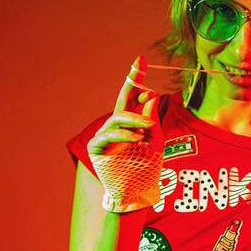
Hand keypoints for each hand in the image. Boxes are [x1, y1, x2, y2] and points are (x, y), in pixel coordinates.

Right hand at [87, 55, 163, 212]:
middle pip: (123, 97)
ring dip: (135, 119)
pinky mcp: (96, 147)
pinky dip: (125, 135)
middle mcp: (118, 124)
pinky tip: (136, 138)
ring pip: (119, 117)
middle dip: (132, 79)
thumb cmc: (144, 166)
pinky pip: (110, 135)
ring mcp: (106, 134)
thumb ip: (150, 116)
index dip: (137, 79)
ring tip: (148, 126)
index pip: (135, 96)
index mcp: (133, 120)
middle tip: (139, 63)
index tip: (141, 59)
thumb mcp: (153, 137)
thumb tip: (150, 93)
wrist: (134, 191)